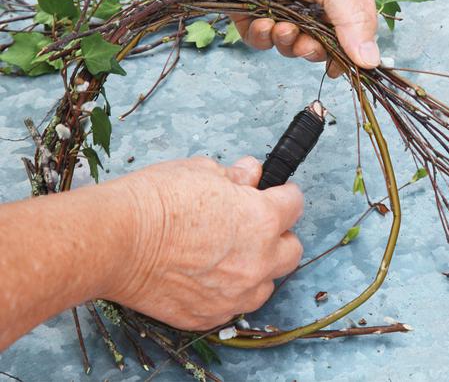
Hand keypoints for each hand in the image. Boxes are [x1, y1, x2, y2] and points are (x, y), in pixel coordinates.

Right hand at [103, 156, 303, 330]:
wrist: (115, 241)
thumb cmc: (155, 202)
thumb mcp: (202, 170)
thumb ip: (236, 175)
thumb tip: (250, 173)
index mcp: (262, 219)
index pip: (295, 204)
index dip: (284, 195)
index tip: (278, 194)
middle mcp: (258, 260)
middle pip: (291, 250)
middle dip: (279, 236)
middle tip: (256, 226)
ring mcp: (235, 293)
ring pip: (266, 284)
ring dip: (257, 269)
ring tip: (230, 255)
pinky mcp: (210, 315)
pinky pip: (233, 305)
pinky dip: (227, 292)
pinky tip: (207, 276)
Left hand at [184, 0, 379, 76]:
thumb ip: (351, 22)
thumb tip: (370, 61)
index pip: (354, 24)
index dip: (350, 49)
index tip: (342, 67)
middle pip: (321, 39)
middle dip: (313, 48)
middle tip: (307, 45)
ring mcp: (280, 0)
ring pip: (290, 42)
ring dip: (287, 42)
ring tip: (282, 28)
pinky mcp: (249, 7)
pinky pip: (259, 37)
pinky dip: (261, 37)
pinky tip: (262, 23)